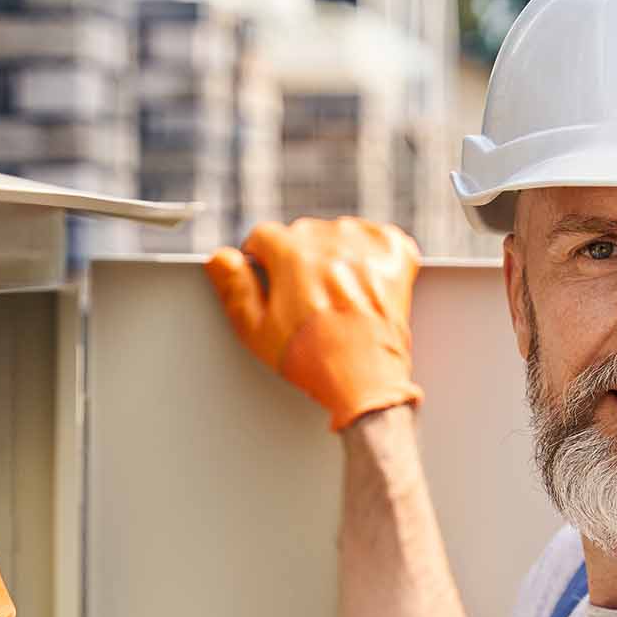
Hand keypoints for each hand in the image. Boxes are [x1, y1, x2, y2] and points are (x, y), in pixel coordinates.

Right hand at [205, 216, 423, 430]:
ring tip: (336, 296)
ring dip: (335, 256)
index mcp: (292, 254)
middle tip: (306, 301)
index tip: (272, 285)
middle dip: (299, 261)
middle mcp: (330, 241)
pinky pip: (379, 237)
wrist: (366, 381)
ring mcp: (367, 247)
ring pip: (339, 235)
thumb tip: (219, 257)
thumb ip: (235, 288)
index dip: (263, 262)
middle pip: (302, 236)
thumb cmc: (311, 360)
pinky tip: (364, 281)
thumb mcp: (257, 331)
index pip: (264, 236)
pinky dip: (372, 253)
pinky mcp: (397, 256)